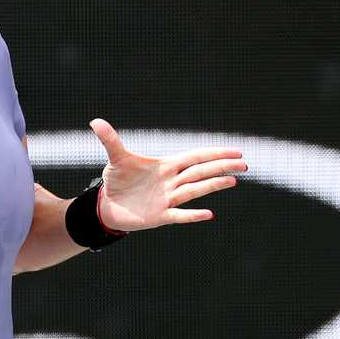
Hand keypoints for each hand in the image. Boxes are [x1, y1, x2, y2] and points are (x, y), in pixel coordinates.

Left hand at [89, 118, 246, 231]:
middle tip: (244, 164)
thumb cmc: (117, 180)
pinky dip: (193, 215)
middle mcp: (171, 182)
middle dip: (221, 167)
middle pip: (200, 172)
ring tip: (233, 180)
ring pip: (193, 191)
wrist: (107, 205)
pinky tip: (209, 214)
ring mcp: (168, 199)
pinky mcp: (160, 216)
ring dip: (212, 186)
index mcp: (166, 166)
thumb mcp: (115, 159)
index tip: (236, 151)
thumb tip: (95, 121)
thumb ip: (110, 140)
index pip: (194, 158)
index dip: (214, 154)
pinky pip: (180, 215)